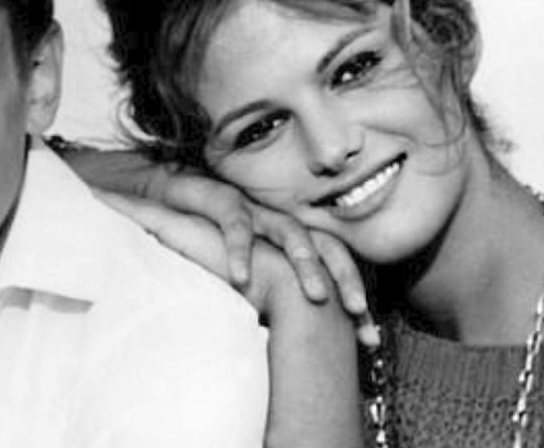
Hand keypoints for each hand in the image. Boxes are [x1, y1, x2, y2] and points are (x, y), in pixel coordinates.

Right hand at [139, 164, 372, 336]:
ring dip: (306, 262)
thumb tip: (292, 348)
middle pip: (326, 246)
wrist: (172, 196)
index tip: (371, 339)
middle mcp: (280, 223)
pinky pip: (236, 225)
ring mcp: (256, 210)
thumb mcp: (248, 271)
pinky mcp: (224, 200)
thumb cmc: (213, 238)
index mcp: (291, 242)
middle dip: (346, 278)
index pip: (335, 267)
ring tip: (317, 295)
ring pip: (290, 232)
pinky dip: (240, 250)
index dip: (355, 299)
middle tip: (359, 311)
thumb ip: (271, 297)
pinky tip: (240, 278)